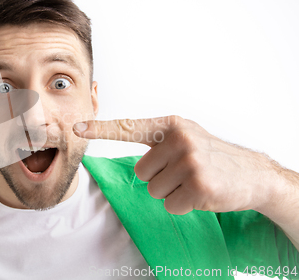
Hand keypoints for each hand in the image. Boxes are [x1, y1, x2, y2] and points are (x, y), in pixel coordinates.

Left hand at [73, 116, 272, 214]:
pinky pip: (170, 204)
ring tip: (193, 181)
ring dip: (171, 192)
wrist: (252, 173)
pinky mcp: (200, 185)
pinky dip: (183, 205)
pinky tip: (200, 193)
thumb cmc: (210, 155)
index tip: (77, 129)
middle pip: (140, 172)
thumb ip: (156, 138)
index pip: (128, 127)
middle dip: (159, 178)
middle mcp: (179, 138)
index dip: (100, 129)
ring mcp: (190, 161)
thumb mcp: (184, 135)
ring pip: (153, 190)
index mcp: (170, 124)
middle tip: (183, 173)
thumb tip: (120, 134)